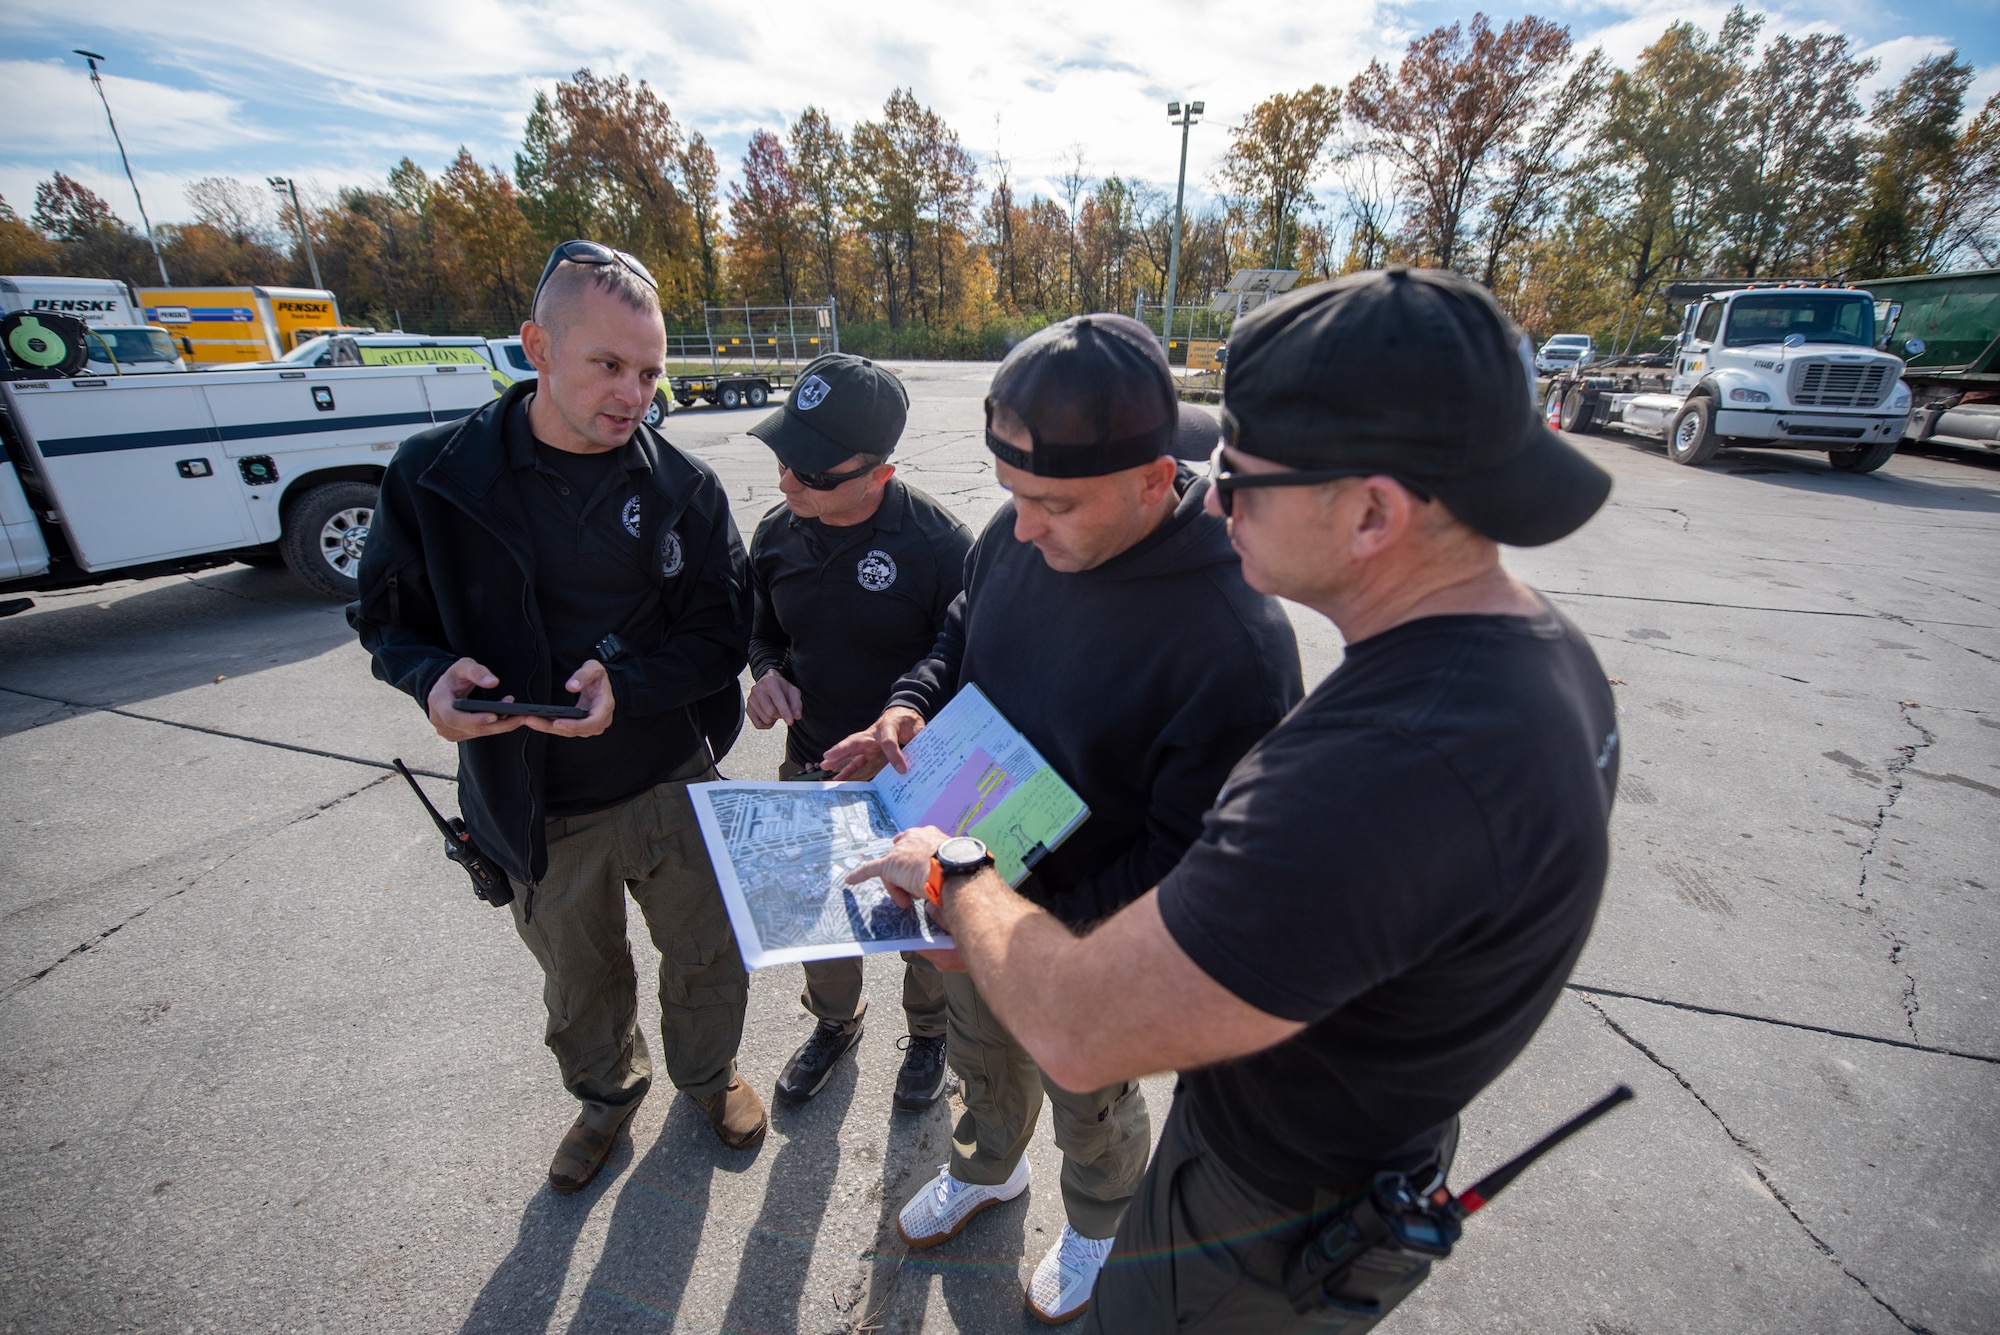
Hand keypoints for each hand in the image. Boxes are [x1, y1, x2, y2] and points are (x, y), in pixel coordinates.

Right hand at [426, 657, 527, 742]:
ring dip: (500, 726)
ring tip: (518, 715)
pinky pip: (479, 733)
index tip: (494, 716)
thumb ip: (477, 671)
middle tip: (519, 718)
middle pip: (471, 729)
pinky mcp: (458, 734)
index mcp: (438, 702)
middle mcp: (440, 720)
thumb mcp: (463, 666)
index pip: (454, 717)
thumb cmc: (453, 677)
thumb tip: (493, 682)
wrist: (444, 688)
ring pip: (478, 733)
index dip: (474, 719)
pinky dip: (494, 727)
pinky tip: (507, 718)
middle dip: (497, 724)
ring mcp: (448, 730)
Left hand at [525, 659, 615, 738]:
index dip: (575, 725)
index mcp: (604, 707)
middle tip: (532, 719)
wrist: (601, 685)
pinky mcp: (579, 726)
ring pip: (567, 732)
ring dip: (547, 728)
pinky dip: (549, 726)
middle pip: (575, 730)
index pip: (592, 722)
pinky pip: (564, 729)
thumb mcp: (594, 668)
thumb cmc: (599, 678)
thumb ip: (584, 675)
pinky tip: (536, 721)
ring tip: (529, 719)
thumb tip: (571, 686)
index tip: (557, 722)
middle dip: (552, 727)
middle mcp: (598, 721)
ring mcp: (588, 725)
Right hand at [745, 668, 802, 729]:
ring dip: (774, 719)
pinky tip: (769, 715)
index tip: (790, 722)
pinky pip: (759, 725)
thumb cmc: (782, 688)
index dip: (785, 712)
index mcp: (769, 683)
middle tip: (782, 708)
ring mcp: (750, 700)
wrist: (768, 684)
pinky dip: (767, 724)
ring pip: (766, 720)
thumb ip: (797, 703)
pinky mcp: (748, 709)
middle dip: (780, 714)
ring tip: (775, 709)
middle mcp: (757, 690)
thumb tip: (797, 716)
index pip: (777, 701)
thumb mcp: (793, 692)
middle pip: (771, 713)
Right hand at [823, 706, 924, 779]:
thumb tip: (914, 762)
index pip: (889, 741)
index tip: (903, 769)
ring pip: (853, 755)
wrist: (903, 717)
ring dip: (840, 763)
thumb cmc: (907, 721)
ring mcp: (869, 746)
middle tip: (827, 757)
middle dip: (842, 750)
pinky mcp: (870, 755)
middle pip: (856, 743)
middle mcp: (873, 737)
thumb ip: (917, 740)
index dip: (895, 755)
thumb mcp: (917, 728)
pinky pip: (858, 764)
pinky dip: (848, 772)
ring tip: (825, 769)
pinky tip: (838, 779)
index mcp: (887, 727)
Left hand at [849, 826, 964, 969]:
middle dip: (906, 876)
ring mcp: (901, 850)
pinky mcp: (890, 863)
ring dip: (899, 887)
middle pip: (903, 858)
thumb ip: (947, 874)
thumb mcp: (956, 869)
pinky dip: (860, 875)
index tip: (920, 874)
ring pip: (893, 870)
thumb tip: (945, 892)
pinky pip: (871, 869)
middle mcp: (916, 837)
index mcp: (933, 837)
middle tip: (915, 894)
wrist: (955, 869)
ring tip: (909, 901)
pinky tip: (850, 880)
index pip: (918, 848)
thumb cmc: (962, 871)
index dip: (916, 864)